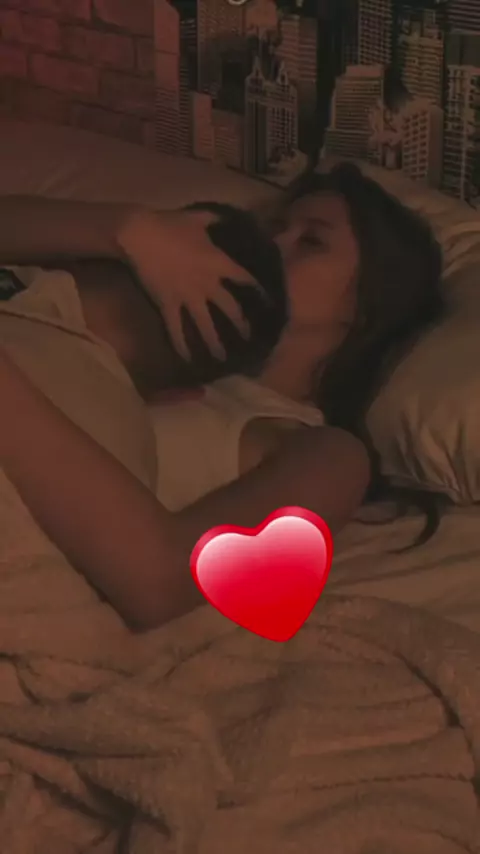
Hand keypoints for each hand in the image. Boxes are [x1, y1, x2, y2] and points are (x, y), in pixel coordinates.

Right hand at [116, 206, 261, 360]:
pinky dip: (181, 345)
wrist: (139, 233)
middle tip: (248, 337)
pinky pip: (176, 329)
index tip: (268, 302)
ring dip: (215, 343)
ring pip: (206, 325)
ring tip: (222, 359)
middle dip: (241, 324)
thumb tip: (228, 214)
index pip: (245, 279)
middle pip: (230, 308)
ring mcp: (188, 296)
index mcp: (218, 262)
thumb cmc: (169, 223)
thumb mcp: (198, 218)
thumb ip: (215, 218)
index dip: (258, 291)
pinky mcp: (168, 304)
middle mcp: (208, 283)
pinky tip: (187, 359)